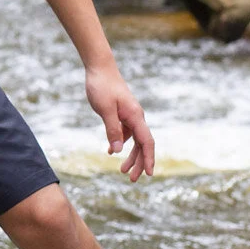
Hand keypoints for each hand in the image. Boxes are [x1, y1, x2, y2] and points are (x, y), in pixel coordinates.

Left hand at [86, 63, 153, 181]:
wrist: (99, 68)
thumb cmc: (102, 87)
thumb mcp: (104, 110)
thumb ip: (112, 129)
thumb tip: (118, 151)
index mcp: (135, 116)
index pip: (146, 142)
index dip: (149, 159)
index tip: (149, 174)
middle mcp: (136, 117)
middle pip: (142, 144)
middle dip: (139, 163)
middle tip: (131, 179)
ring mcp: (130, 115)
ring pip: (135, 140)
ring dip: (130, 156)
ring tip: (122, 171)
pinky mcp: (122, 114)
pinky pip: (125, 133)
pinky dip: (120, 143)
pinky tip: (111, 151)